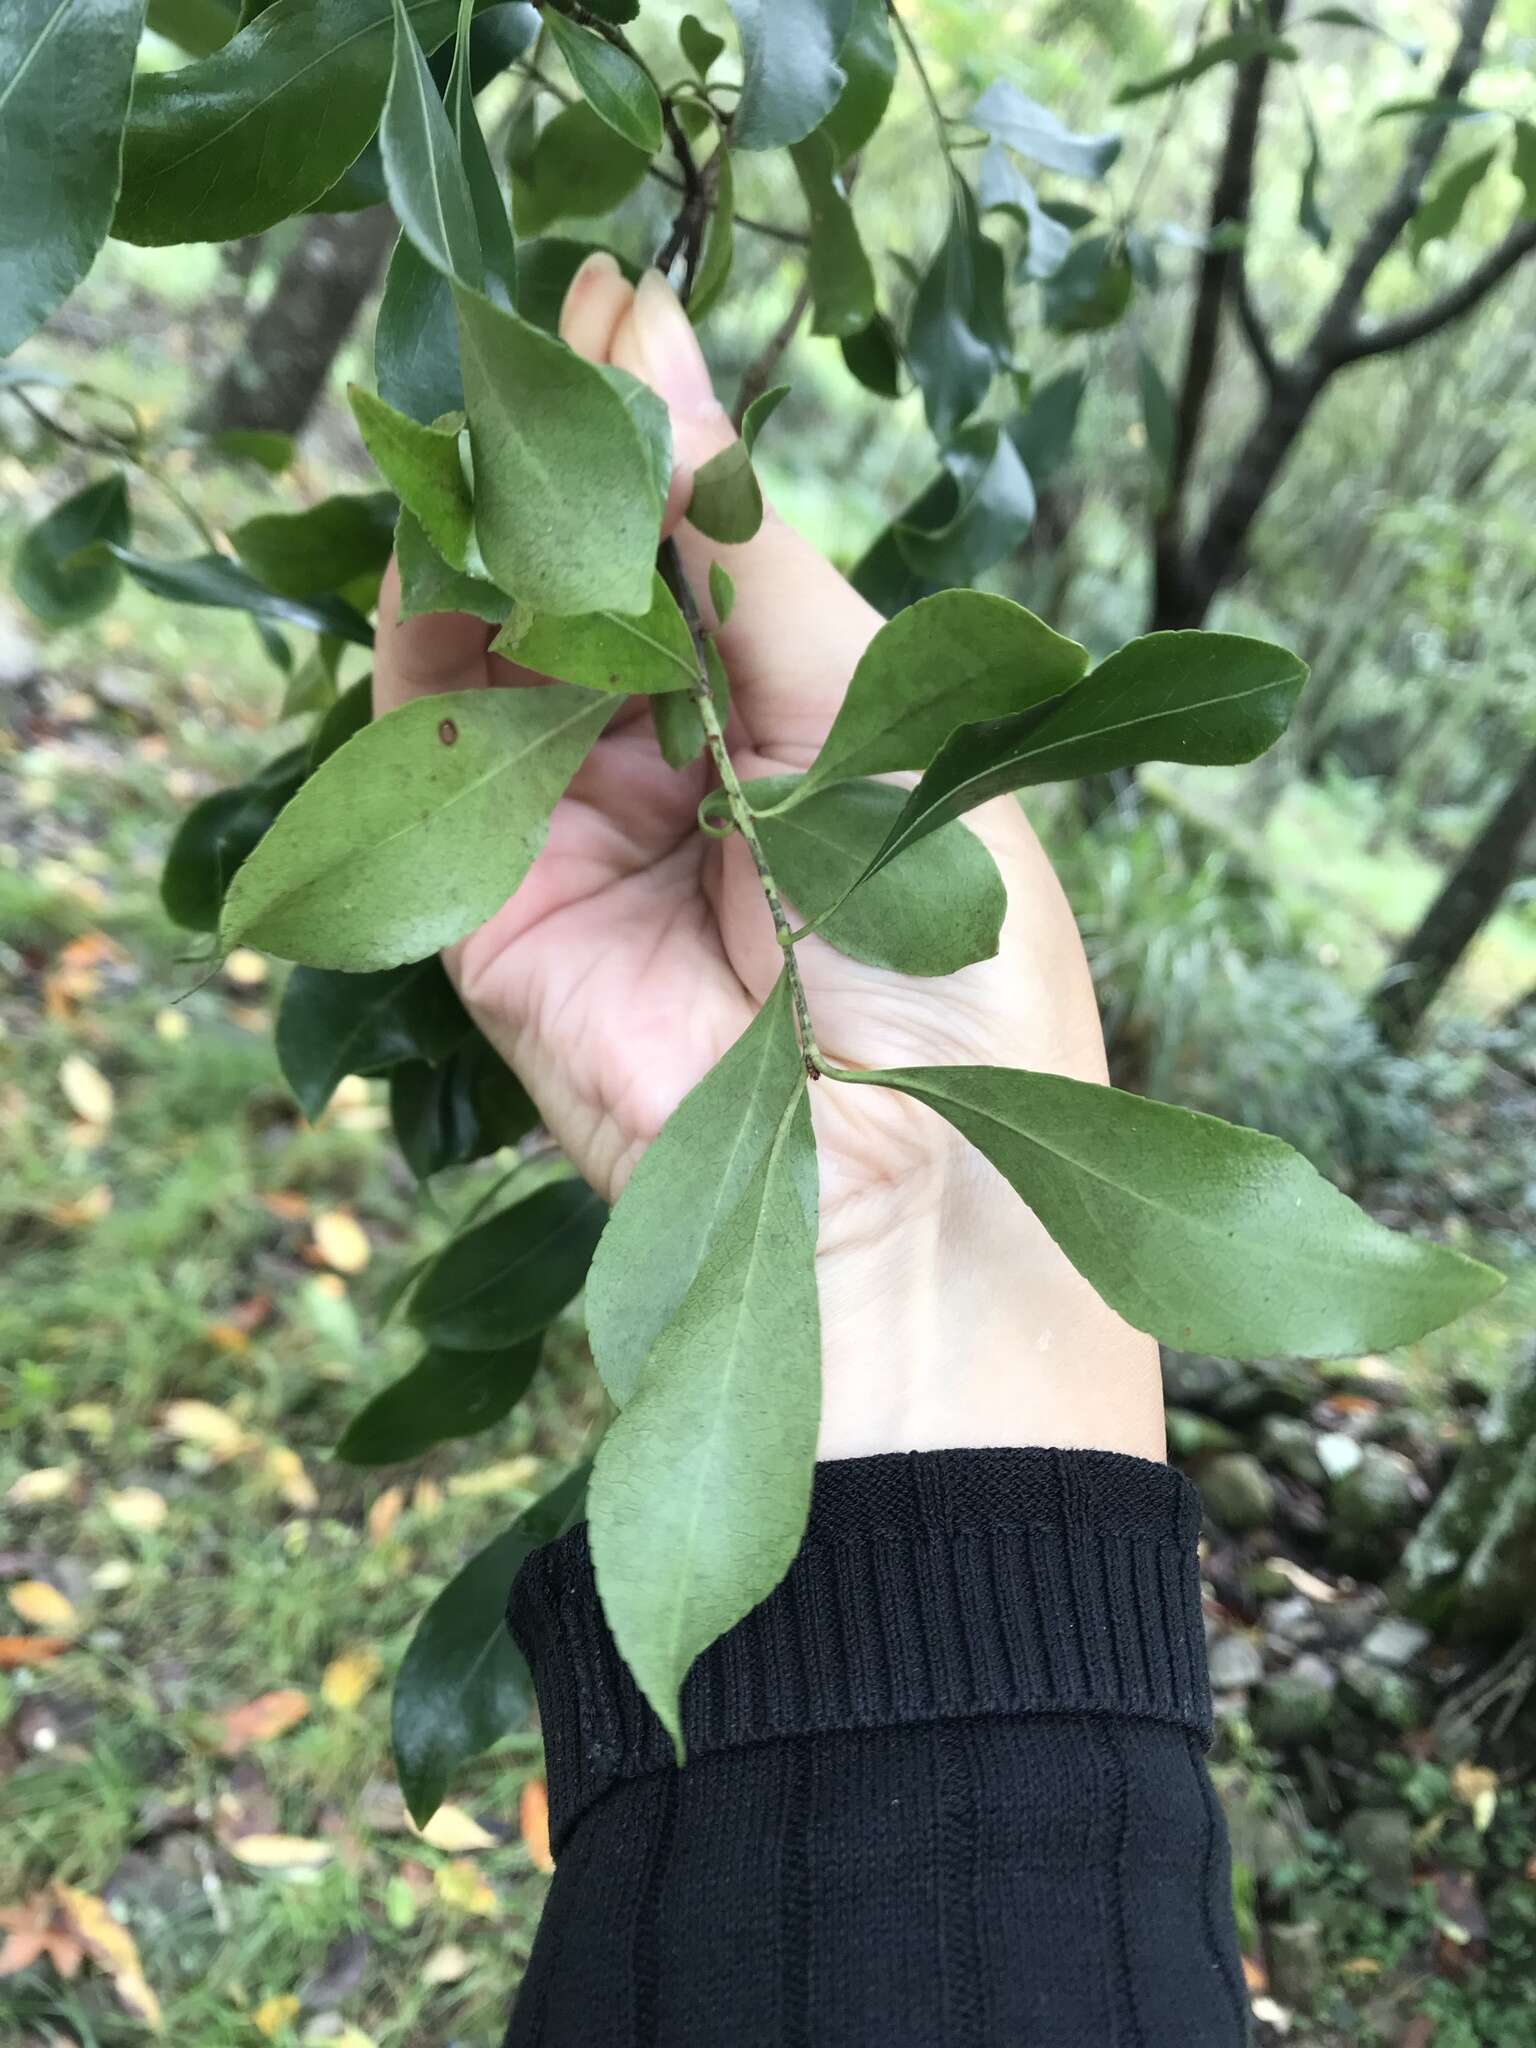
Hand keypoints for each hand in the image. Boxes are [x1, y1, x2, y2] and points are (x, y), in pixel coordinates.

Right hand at [375, 258, 1161, 1461]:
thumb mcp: (879, 730)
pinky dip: (424, 649)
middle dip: (562, 469)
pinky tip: (443, 542)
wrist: (909, 1209)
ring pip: (497, 660)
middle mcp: (683, 780)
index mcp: (799, 733)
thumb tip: (659, 354)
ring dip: (490, 538)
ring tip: (497, 416)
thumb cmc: (955, 973)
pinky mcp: (496, 920)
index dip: (656, 437)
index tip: (620, 300)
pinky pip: (436, 764)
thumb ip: (752, 566)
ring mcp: (581, 844)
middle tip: (550, 329)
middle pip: (586, 594)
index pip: (695, 558)